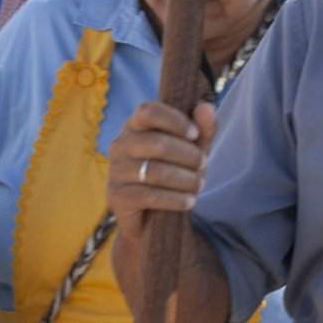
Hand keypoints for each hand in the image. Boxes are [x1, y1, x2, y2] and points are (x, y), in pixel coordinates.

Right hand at [105, 100, 218, 223]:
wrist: (151, 216)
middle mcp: (120, 145)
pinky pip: (149, 195)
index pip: (148, 111)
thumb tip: (207, 107)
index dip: (175, 120)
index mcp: (135, 126)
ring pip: (155, 172)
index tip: (195, 134)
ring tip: (200, 185)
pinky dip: (175, 199)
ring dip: (185, 179)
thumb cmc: (172, 174)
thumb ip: (201, 129)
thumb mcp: (191, 150)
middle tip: (204, 164)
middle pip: (157, 143)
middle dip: (188, 155)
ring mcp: (115, 171)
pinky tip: (190, 201)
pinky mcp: (116, 196)